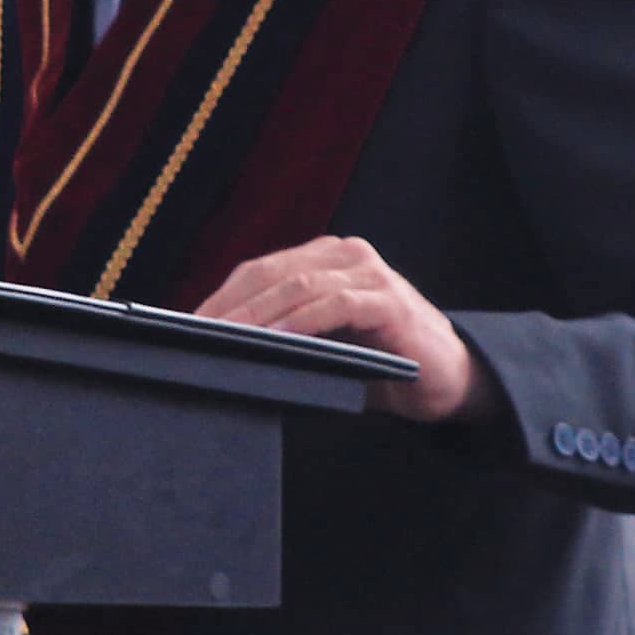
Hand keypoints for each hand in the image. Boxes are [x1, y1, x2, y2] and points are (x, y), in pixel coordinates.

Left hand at [195, 236, 482, 422]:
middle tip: (194, 338)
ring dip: (256, 315)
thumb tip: (224, 347)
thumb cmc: (381, 361)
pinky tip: (274, 339)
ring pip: (298, 285)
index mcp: (326, 258)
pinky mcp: (387, 300)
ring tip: (224, 340)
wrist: (449, 378)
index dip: (220, 298)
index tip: (184, 328)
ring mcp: (369, 273)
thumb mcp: (326, 341)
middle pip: (271, 274)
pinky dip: (300, 322)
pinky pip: (334, 305)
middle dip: (229, 307)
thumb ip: (288, 332)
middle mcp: (347, 255)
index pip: (260, 271)